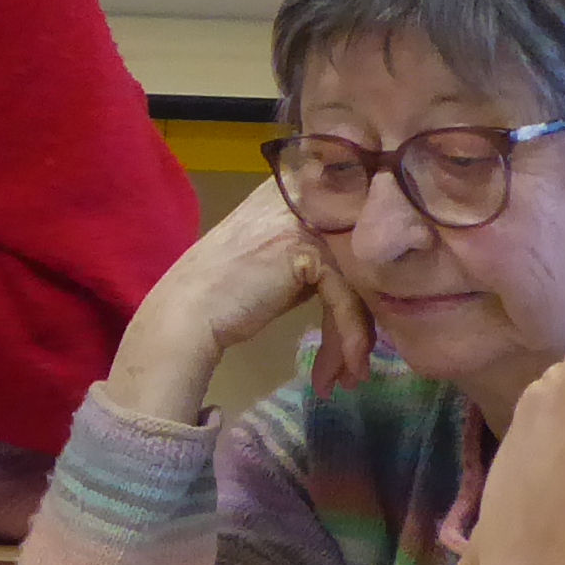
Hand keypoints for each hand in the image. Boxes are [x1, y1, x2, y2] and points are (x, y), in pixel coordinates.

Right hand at [105, 180, 374, 425]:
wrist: (187, 313)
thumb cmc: (229, 291)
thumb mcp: (282, 257)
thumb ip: (323, 251)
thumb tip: (375, 279)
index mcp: (299, 187)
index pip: (362, 222)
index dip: (377, 273)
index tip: (370, 324)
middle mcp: (307, 194)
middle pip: (365, 256)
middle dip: (367, 316)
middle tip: (360, 362)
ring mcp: (307, 220)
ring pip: (359, 281)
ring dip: (355, 338)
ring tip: (350, 377)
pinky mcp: (307, 250)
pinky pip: (344, 298)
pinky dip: (346, 339)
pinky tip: (338, 371)